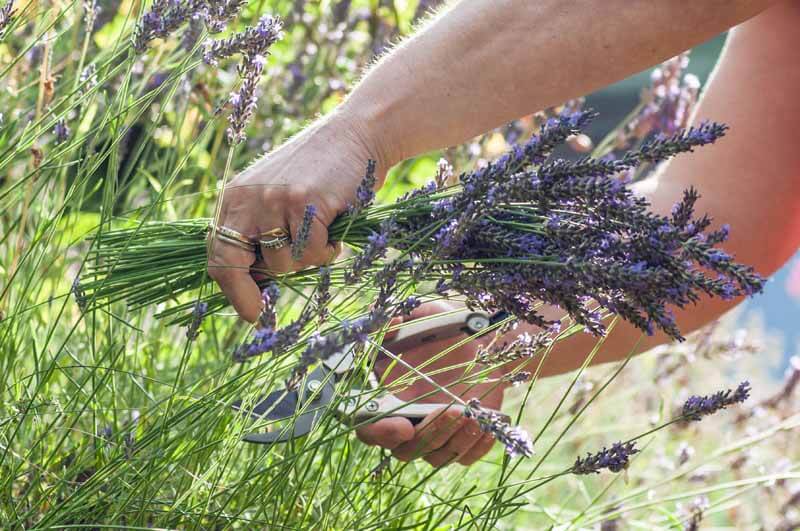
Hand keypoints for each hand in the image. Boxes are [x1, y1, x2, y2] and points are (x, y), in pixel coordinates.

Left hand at [207, 110, 385, 321]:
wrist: (355, 134)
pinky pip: (312, 253)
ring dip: (306, 262)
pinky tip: (335, 226)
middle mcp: (247, 199)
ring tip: (320, 236)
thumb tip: (254, 287)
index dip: (230, 289)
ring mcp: (274, 200)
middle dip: (248, 295)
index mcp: (234, 199)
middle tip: (263, 313)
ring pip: (281, 264)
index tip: (248, 312)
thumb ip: (260, 232)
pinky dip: (328, 250)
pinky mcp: (304, 203)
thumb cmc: (319, 174)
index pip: (217, 253)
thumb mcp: (275, 198)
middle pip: (232, 263)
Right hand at [356, 301, 507, 466]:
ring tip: (472, 415)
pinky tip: (486, 425)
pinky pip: (465, 458)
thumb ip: (396, 318)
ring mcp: (434, 435)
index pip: (369, 428)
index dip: (381, 433)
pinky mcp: (461, 439)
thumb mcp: (420, 316)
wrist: (480, 341)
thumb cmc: (442, 329)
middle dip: (429, 434)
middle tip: (452, 411)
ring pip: (436, 456)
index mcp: (385, 396)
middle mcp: (406, 421)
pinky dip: (475, 447)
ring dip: (454, 440)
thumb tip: (390, 321)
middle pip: (404, 450)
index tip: (403, 426)